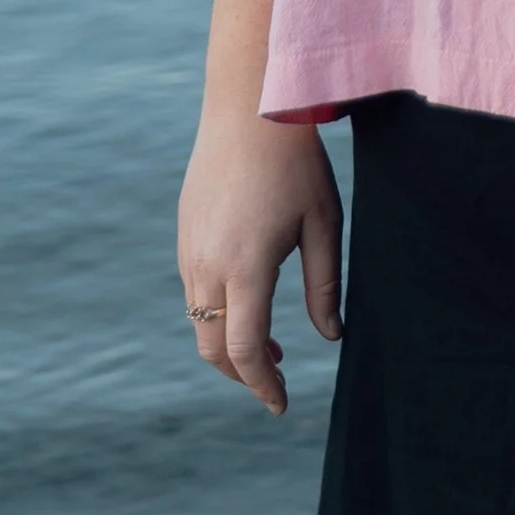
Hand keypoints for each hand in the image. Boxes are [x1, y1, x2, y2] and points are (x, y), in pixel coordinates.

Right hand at [176, 103, 342, 415]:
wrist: (248, 109)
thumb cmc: (296, 164)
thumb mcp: (324, 223)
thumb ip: (325, 287)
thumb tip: (330, 338)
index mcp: (245, 268)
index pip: (245, 351)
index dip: (263, 386)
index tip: (281, 405)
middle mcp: (207, 265)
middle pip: (212, 348)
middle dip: (241, 376)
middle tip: (275, 382)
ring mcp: (189, 249)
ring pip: (199, 321)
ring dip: (229, 345)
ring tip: (271, 347)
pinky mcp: (184, 234)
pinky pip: (194, 291)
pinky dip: (217, 314)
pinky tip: (248, 302)